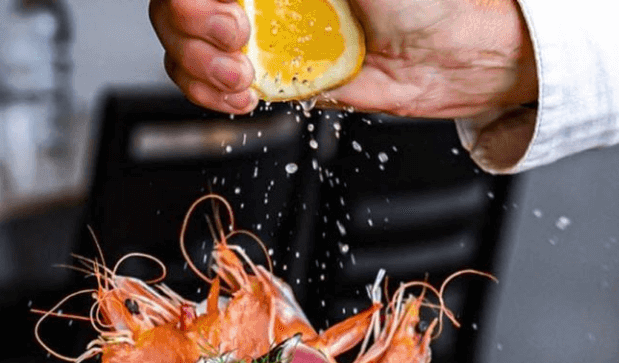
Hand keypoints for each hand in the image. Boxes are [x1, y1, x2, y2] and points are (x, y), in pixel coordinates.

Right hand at [148, 0, 536, 118]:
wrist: (444, 56)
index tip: (228, 7)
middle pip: (174, 8)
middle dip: (194, 30)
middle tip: (239, 42)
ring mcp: (259, 30)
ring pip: (184, 47)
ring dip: (200, 69)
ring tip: (244, 80)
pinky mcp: (269, 74)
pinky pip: (211, 88)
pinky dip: (211, 97)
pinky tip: (241, 97)